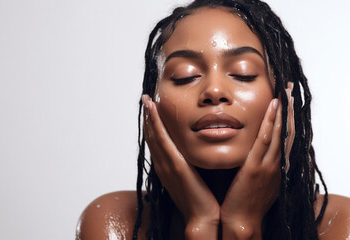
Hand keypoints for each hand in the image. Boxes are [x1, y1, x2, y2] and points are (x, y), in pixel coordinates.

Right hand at [142, 95, 219, 238]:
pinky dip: (156, 124)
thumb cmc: (203, 200)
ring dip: (150, 116)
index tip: (153, 110)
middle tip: (145, 99)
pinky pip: (162, 140)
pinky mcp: (174, 165)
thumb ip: (193, 163)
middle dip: (148, 117)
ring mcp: (166, 165)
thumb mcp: (195, 177)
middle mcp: (163, 165)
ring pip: (154, 135)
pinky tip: (154, 110)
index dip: (153, 125)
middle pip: (152, 136)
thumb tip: (200, 150)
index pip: (158, 142)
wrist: (203, 218)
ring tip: (147, 99)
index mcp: (168, 168)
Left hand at [221, 85, 294, 238]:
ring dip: (284, 110)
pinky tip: (274, 106)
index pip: (286, 138)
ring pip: (280, 132)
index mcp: (277, 167)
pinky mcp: (256, 167)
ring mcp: (269, 165)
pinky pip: (265, 140)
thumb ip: (259, 166)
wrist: (242, 223)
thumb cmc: (246, 204)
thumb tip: (256, 154)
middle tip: (292, 90)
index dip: (290, 119)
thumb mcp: (258, 182)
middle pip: (287, 131)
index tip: (290, 102)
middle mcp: (277, 164)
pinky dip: (271, 122)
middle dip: (291, 109)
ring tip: (286, 91)